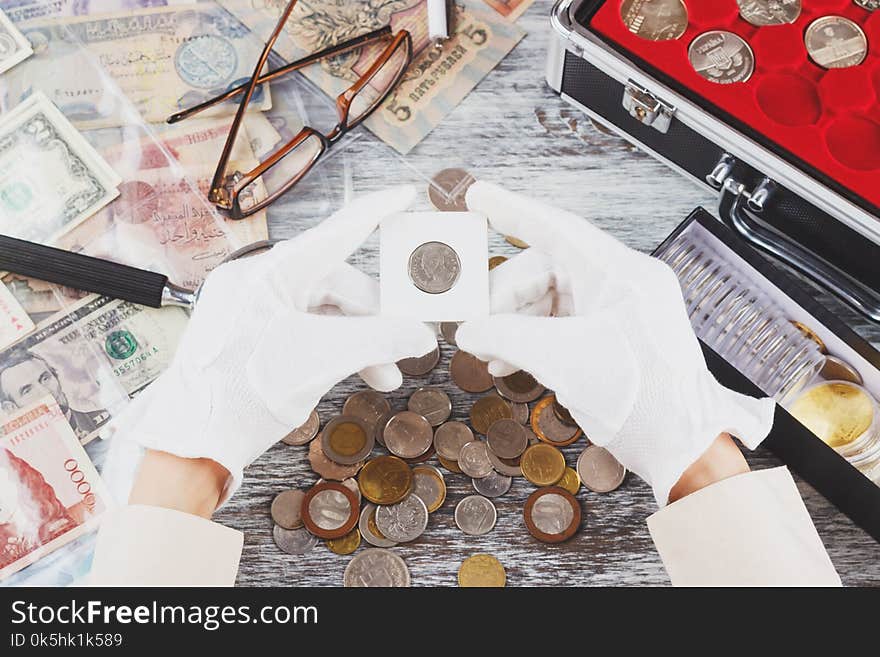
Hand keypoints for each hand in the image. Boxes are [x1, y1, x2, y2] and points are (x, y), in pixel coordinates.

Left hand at [113, 186, 436, 504]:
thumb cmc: (241, 396)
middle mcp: (259, 282)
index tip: (404, 195)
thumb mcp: (319, 362)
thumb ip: (376, 341)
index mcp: (269, 273)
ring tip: (385, 375)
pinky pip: (303, 328)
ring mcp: (252, 308)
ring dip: (358, 340)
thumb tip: (421, 336)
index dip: (375, 213)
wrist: (190, 445)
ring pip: (323, 311)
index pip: (334, 233)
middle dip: (374, 317)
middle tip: (404, 345)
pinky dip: (332, 349)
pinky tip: (353, 373)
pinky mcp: (250, 333)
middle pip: (336, 283)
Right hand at [457, 182, 774, 505]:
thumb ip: (508, 337)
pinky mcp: (613, 333)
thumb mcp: (563, 363)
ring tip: (489, 352)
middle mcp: (622, 284)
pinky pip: (562, 321)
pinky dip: (533, 337)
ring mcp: (619, 309)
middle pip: (546, 268)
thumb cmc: (643, 403)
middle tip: (475, 324)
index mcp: (621, 275)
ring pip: (550, 297)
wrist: (683, 449)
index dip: (514, 210)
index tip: (478, 195)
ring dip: (515, 323)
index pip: (559, 228)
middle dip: (506, 296)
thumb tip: (467, 329)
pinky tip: (509, 359)